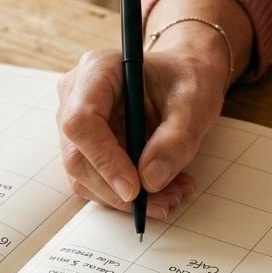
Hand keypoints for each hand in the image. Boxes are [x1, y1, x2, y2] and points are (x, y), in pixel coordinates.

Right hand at [56, 47, 223, 217]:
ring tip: (172, 194)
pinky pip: (95, 181)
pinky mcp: (85, 147)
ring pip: (84, 176)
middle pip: (77, 156)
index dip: (104, 159)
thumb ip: (176, 139)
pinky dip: (127, 195)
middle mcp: (76, 96)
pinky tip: (161, 191)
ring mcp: (76, 124)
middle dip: (117, 189)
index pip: (81, 121)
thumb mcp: (195, 103)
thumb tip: (150, 180)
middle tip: (163, 202)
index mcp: (98, 70)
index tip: (135, 189)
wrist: (183, 80)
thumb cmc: (187, 79)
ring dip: (125, 198)